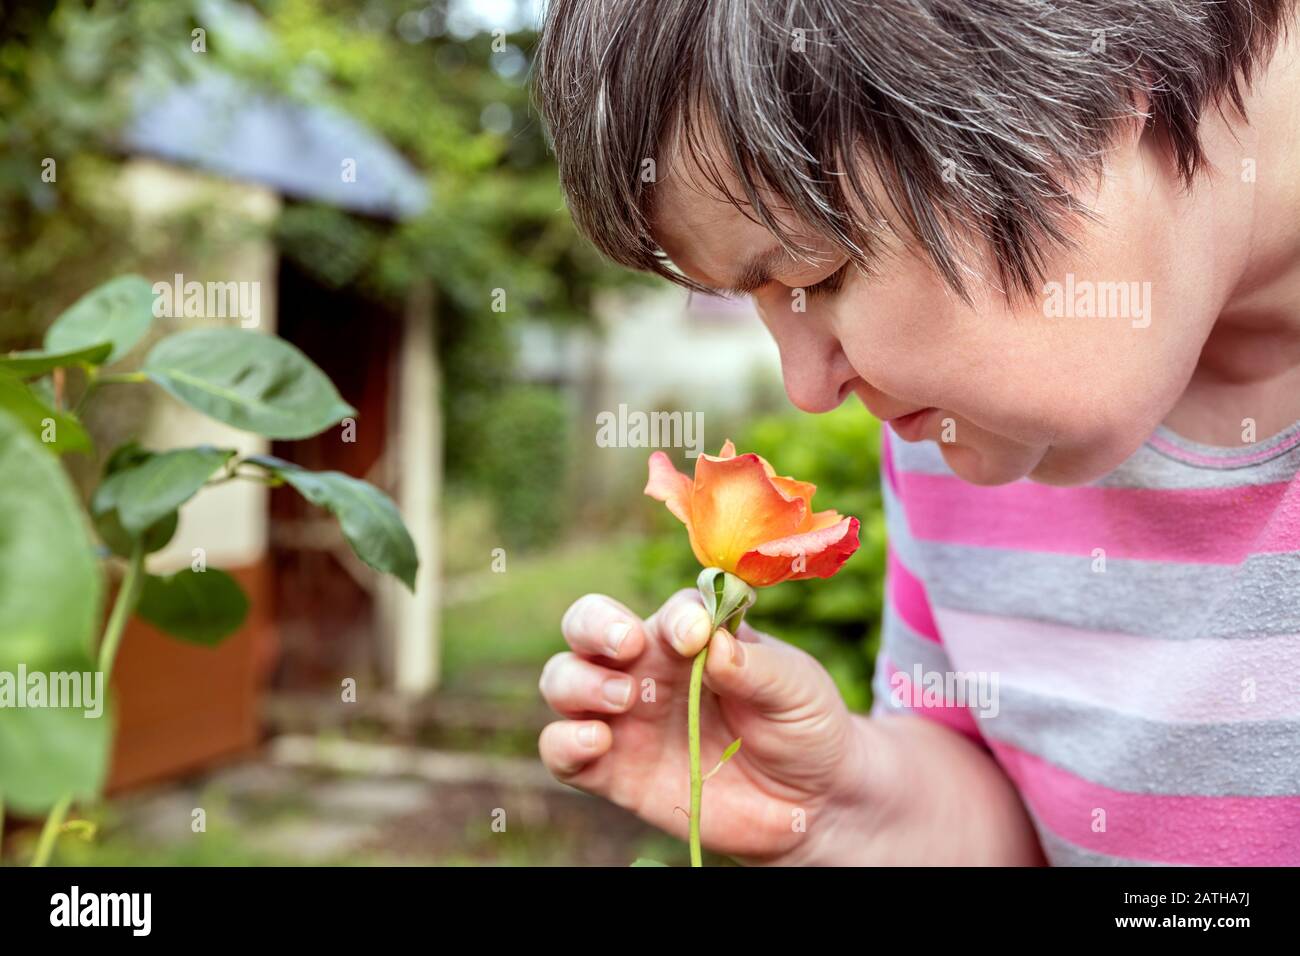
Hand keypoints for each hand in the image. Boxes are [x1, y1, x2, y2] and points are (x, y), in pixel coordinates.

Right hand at [538, 589, 874, 862]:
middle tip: (628, 645)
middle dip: (593, 625)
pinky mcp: (614, 771)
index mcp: (693, 637)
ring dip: (578, 682)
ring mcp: (626, 719)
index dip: (678, 617)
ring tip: (622, 700)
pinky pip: (561, 752)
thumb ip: (756, 666)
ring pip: (563, 680)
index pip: (670, 610)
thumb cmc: (804, 727)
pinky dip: (563, 742)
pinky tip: (595, 741)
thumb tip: (712, 642)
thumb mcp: (796, 689)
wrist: (809, 805)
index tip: (696, 634)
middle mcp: (649, 668)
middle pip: (587, 625)